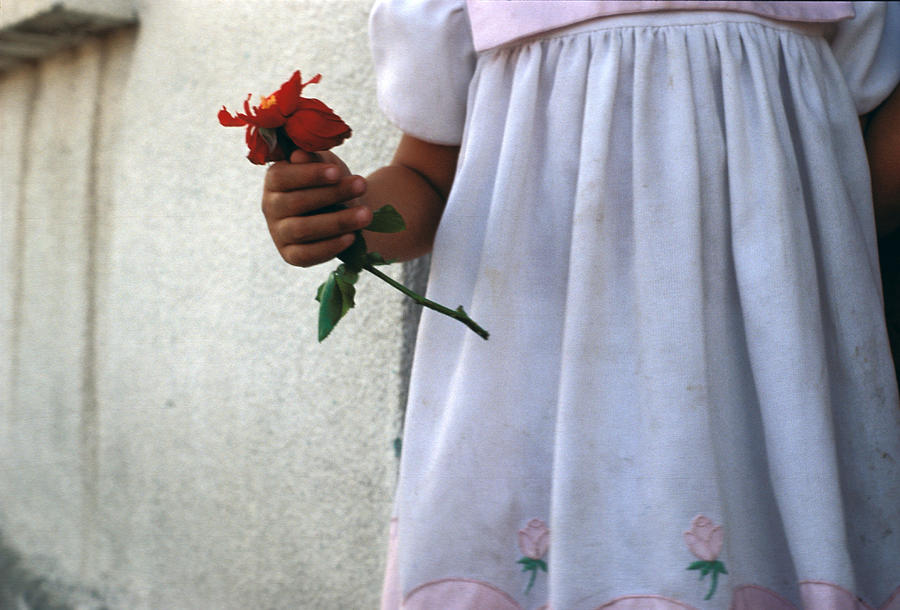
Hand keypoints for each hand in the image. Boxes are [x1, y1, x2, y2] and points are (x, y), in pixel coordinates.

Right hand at [261, 149, 372, 266]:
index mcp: (275, 180)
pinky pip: (307, 254)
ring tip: (366, 214)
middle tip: (362, 185)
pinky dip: (330, 246)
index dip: (309, 174)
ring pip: (301, 229)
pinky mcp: (291, 255)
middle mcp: (271, 207)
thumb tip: (300, 156)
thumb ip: (314, 158)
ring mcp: (279, 233)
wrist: (345, 210)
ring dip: (336, 222)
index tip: (337, 172)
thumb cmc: (331, 182)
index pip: (282, 177)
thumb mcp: (326, 164)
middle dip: (332, 194)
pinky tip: (351, 237)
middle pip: (296, 203)